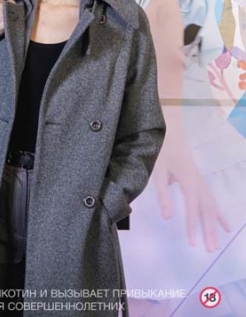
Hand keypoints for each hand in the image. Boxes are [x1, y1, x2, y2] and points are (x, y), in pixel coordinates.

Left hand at [153, 136, 230, 251]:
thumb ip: (163, 195)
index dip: (192, 226)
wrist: (170, 133)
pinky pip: (211, 200)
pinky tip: (224, 225)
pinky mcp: (199, 181)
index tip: (193, 243)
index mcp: (188, 180)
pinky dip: (218, 214)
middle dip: (209, 230)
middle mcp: (198, 183)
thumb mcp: (158, 172)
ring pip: (211, 206)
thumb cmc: (162, 151)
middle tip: (210, 250)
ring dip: (214, 225)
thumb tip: (167, 218)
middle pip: (206, 210)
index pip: (192, 208)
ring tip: (217, 243)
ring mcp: (201, 182)